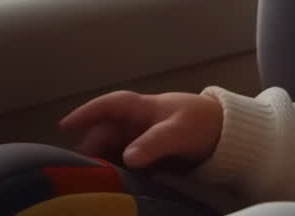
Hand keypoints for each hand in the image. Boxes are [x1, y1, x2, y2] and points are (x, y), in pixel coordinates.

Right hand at [59, 90, 223, 169]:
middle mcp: (138, 123)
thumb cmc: (203, 123)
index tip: (64, 126)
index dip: (86, 113)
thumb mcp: (180, 131)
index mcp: (144, 107)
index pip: (110, 105)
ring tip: (88, 183)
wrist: (229, 135)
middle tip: (76, 172)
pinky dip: (117, 173)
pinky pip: (126, 165)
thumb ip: (154, 142)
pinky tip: (111, 188)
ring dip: (102, 164)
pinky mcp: (150, 159)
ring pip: (113, 151)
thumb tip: (128, 157)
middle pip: (106, 134)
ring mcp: (143, 140)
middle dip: (90, 149)